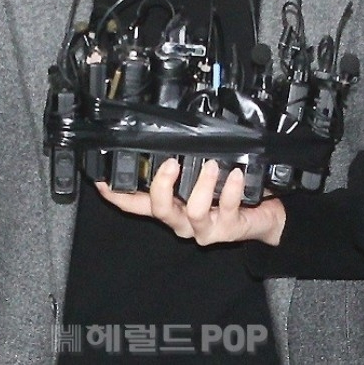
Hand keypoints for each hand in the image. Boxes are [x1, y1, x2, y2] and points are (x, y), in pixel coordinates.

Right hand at [96, 158, 286, 245]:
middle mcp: (182, 220)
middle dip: (162, 185)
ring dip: (202, 185)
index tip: (100, 178)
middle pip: (159, 210)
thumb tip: (167, 135)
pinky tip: (237, 175)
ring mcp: (204, 228)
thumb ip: (183, 164)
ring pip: (193, 211)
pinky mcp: (228, 229)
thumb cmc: (228, 193)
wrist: (264, 217)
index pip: (135, 203)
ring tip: (213, 165)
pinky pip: (226, 209)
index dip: (116, 194)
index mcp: (170, 206)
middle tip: (171, 162)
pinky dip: (230, 190)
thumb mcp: (200, 178)